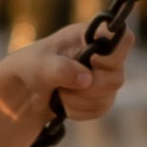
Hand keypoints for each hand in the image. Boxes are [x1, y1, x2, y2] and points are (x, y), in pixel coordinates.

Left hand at [0, 24, 129, 126]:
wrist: (24, 91)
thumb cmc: (30, 66)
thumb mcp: (39, 63)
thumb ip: (61, 68)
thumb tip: (87, 79)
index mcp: (89, 35)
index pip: (121, 37)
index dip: (113, 52)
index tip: (93, 61)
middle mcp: (103, 54)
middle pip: (117, 76)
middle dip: (88, 87)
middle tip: (63, 86)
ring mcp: (104, 76)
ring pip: (109, 96)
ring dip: (79, 100)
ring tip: (59, 93)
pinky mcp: (101, 97)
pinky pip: (100, 109)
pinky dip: (79, 110)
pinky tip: (64, 103)